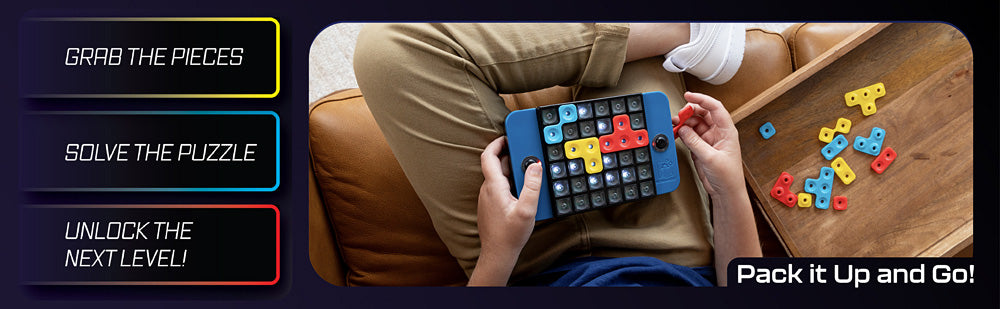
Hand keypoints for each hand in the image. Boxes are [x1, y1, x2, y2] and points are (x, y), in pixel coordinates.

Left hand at [469, 136, 541, 285]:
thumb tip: (535, 165)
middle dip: (513, 157)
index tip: (509, 136)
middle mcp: (488, 190)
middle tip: (528, 154)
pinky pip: (501, 188)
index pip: (489, 156)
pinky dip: (512, 183)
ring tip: (531, 173)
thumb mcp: (527, 210)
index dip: (497, 143)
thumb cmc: (510, 235)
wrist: (497, 254)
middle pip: (498, 165)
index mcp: (494, 186)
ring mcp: (488, 198)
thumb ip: (532, 186)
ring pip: (500, 177)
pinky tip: (524, 191)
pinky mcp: (491, 205)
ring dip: (514, 171)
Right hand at [673, 92, 760, 284]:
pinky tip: (675, 133)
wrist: (726, 192)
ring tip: (674, 125)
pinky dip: (681, 133)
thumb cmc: (728, 177)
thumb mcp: (711, 158)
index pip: (714, 108)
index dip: (702, 99)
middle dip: (689, 112)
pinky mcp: (700, 147)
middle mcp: (718, 132)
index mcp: (727, 130)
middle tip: (678, 116)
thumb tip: (684, 129)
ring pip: (694, 124)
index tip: (688, 96)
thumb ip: (695, 142)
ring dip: (683, 123)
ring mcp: (708, 139)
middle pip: (702, 114)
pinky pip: (689, 135)